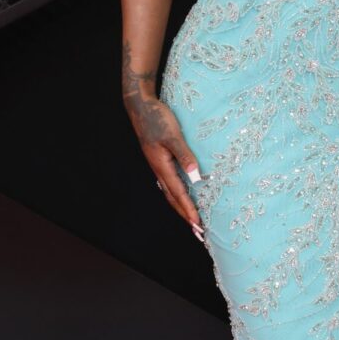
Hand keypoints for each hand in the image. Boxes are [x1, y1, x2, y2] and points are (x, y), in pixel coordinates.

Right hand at [125, 89, 204, 238]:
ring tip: (192, 221)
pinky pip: (169, 184)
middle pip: (173, 199)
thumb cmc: (157, 118)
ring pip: (170, 193)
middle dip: (185, 216)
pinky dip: (177, 195)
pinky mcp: (159, 160)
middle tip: (198, 233)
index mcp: (162, 166)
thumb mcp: (173, 135)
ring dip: (181, 208)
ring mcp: (158, 166)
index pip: (178, 193)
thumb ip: (184, 154)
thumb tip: (195, 175)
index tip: (198, 225)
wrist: (140, 107)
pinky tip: (181, 197)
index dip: (189, 210)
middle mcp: (159, 170)